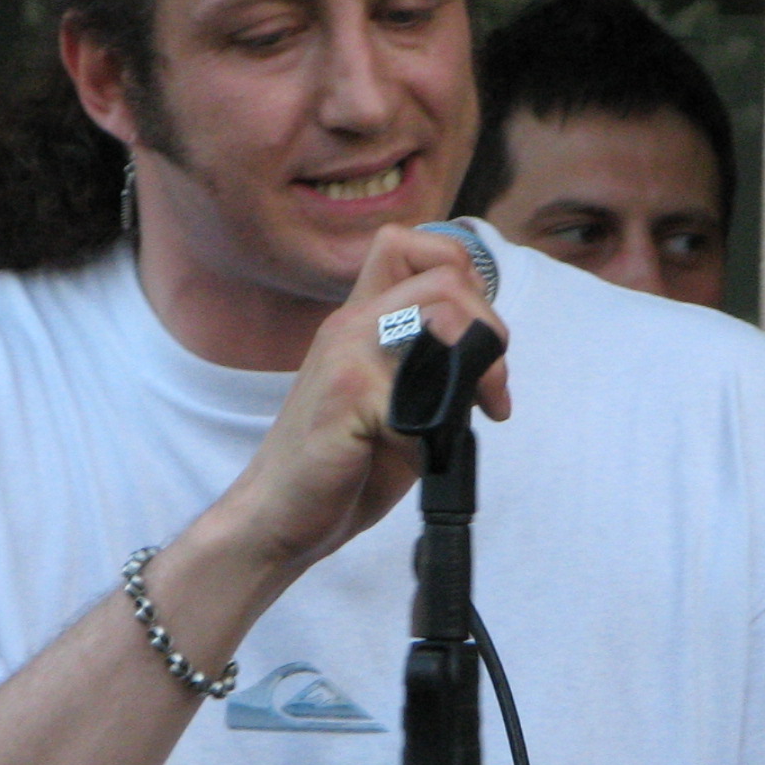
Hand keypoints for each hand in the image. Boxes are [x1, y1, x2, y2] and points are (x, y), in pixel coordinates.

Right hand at [204, 224, 509, 573]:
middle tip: (488, 392)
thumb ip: (432, 372)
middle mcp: (351, 324)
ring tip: (471, 411)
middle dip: (489, 329)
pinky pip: (420, 389)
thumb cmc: (337, 467)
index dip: (465, 283)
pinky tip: (420, 454)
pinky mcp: (347, 395)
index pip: (414, 247)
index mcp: (362, 321)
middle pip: (446, 274)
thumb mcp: (394, 406)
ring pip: (439, 310)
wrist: (275, 517)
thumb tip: (487, 365)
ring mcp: (346, 355)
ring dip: (475, 363)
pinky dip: (434, 426)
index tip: (478, 348)